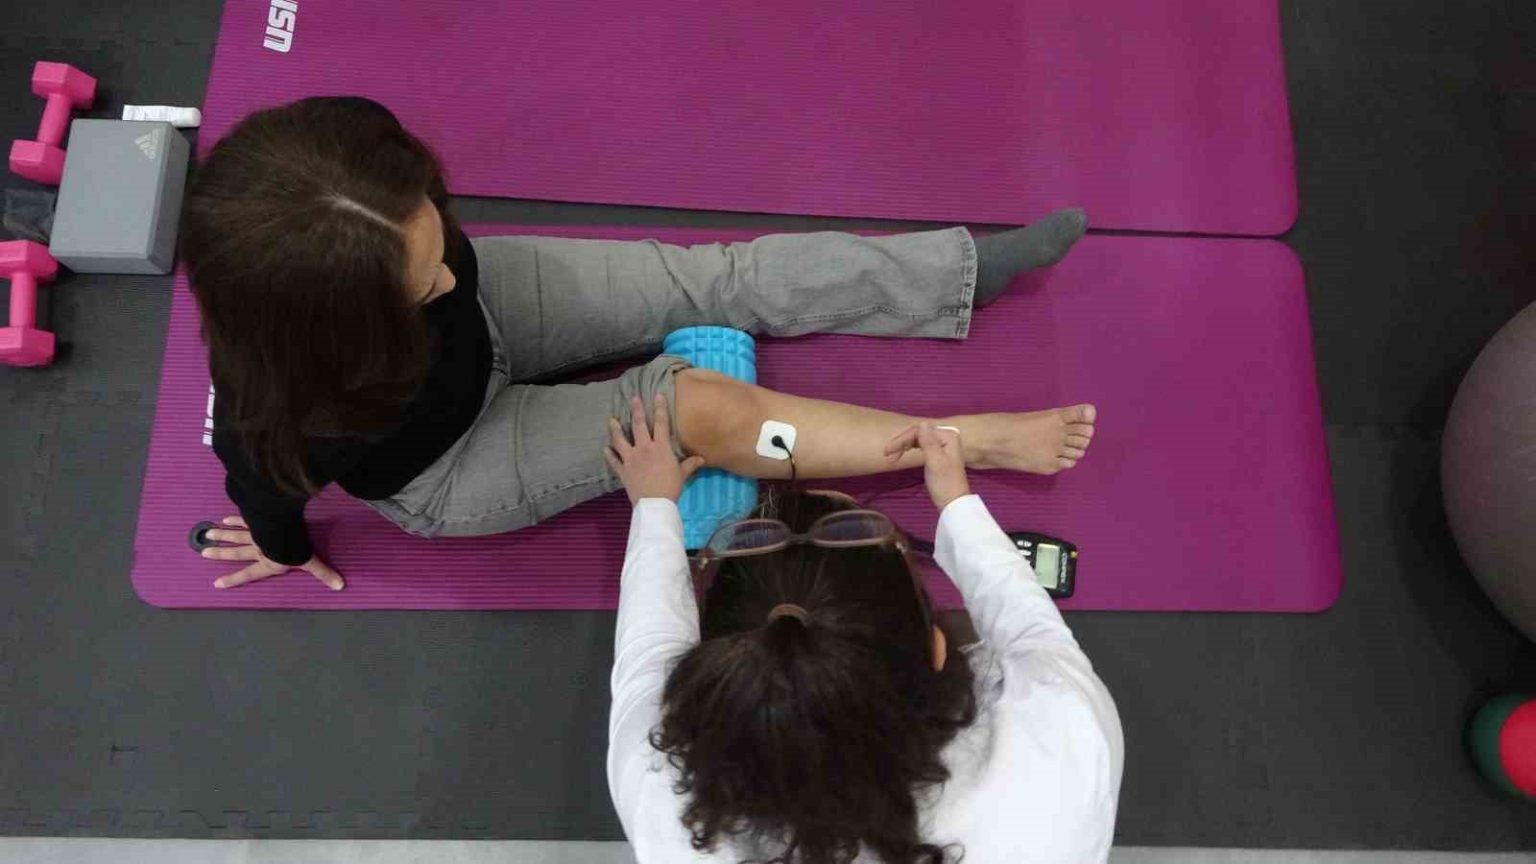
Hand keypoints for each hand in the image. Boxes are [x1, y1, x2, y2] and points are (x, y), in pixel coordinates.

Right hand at [198, 516, 344, 590]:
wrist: (284, 528)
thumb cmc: (294, 547)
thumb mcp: (310, 562)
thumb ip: (323, 573)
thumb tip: (340, 586)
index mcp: (267, 562)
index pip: (248, 574)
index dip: (233, 580)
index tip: (217, 583)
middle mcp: (257, 549)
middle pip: (236, 552)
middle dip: (220, 554)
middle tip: (204, 553)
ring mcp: (255, 533)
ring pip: (235, 535)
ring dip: (222, 535)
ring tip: (207, 534)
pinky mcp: (257, 519)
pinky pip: (244, 519)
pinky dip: (235, 519)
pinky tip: (225, 517)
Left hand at [605, 393, 705, 504]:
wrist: (654, 503)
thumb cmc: (670, 487)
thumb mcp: (682, 474)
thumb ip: (690, 464)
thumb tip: (701, 458)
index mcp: (660, 447)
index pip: (661, 422)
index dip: (660, 407)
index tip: (657, 394)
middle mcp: (644, 448)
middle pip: (638, 425)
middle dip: (636, 410)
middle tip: (632, 398)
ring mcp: (631, 459)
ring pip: (620, 440)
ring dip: (615, 429)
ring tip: (612, 420)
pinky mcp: (622, 470)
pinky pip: (613, 461)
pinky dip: (609, 454)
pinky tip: (605, 449)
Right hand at [885, 422, 970, 509]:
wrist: (952, 502)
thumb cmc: (944, 483)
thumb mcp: (936, 462)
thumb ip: (929, 442)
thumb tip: (922, 423)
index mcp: (948, 436)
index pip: (920, 431)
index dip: (902, 439)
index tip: (888, 451)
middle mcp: (947, 437)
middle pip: (918, 433)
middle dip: (901, 442)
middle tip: (886, 454)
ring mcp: (943, 444)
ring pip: (918, 439)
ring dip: (903, 445)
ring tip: (891, 456)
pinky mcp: (938, 452)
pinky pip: (921, 445)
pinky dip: (910, 448)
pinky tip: (901, 453)